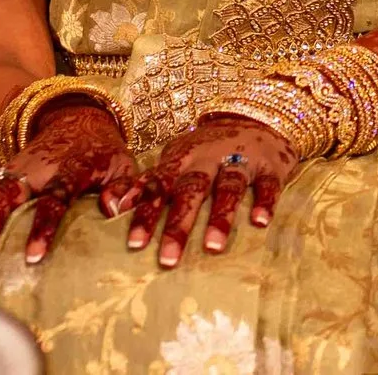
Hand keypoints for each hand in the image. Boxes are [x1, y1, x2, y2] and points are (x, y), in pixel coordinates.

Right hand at [0, 99, 136, 277]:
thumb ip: (124, 187)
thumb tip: (114, 211)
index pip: (55, 197)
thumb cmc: (103, 154)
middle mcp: (35, 168)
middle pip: (5, 198)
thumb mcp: (123, 165)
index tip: (32, 257)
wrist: (78, 120)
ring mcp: (14, 171)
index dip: (43, 227)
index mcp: (70, 166)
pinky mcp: (1, 177)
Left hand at [124, 115, 297, 268]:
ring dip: (220, 217)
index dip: (146, 214)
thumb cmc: (206, 150)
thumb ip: (147, 184)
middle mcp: (209, 160)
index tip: (135, 244)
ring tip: (212, 248)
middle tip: (167, 260)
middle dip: (178, 226)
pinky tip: (260, 223)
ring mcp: (241, 160)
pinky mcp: (270, 166)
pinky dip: (264, 202)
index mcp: (182, 160)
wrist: (257, 117)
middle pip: (191, 191)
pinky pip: (267, 185)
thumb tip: (108, 207)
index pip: (159, 187)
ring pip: (229, 187)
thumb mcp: (175, 159)